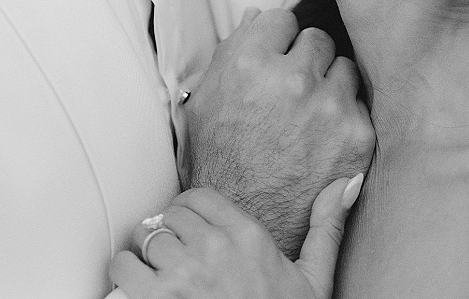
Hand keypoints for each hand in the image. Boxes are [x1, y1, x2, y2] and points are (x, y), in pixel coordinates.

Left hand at [110, 177, 363, 298]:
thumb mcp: (314, 280)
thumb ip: (326, 227)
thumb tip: (347, 181)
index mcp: (248, 236)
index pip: (197, 197)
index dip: (188, 212)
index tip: (189, 229)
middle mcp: (213, 249)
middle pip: (168, 217)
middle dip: (168, 235)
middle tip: (175, 258)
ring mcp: (181, 278)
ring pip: (143, 242)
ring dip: (144, 259)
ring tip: (156, 277)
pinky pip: (121, 272)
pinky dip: (125, 281)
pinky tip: (142, 294)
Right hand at [179, 8, 373, 257]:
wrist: (252, 225)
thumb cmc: (221, 163)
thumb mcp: (204, 104)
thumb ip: (228, 53)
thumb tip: (255, 16)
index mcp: (249, 65)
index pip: (282, 18)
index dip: (277, 41)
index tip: (275, 59)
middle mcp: (292, 80)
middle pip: (317, 38)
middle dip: (306, 59)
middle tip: (293, 89)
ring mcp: (329, 107)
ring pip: (344, 67)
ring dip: (330, 84)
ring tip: (310, 114)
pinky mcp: (357, 135)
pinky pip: (359, 104)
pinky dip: (345, 117)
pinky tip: (323, 138)